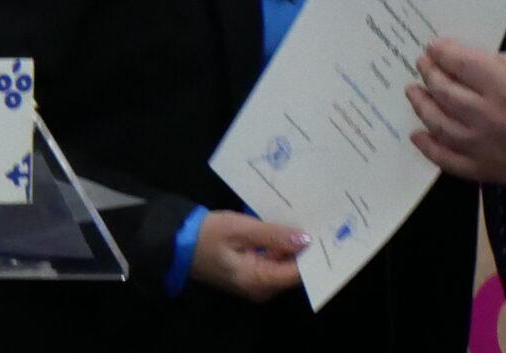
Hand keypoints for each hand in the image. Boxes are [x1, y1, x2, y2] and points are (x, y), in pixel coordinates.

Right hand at [189, 209, 311, 302]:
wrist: (177, 243)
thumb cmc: (208, 235)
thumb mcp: (241, 229)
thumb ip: (274, 235)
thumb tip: (305, 239)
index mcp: (258, 281)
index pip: (297, 273)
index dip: (313, 254)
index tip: (328, 232)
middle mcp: (260, 288)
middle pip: (294, 270)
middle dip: (306, 247)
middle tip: (321, 219)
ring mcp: (255, 282)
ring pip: (285, 264)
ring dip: (294, 244)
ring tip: (308, 217)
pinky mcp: (251, 273)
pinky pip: (274, 261)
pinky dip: (280, 245)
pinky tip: (287, 225)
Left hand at [406, 37, 505, 187]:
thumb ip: (496, 62)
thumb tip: (465, 62)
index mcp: (503, 85)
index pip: (459, 63)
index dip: (442, 52)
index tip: (433, 47)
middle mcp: (488, 116)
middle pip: (444, 92)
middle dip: (429, 74)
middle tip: (421, 65)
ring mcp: (483, 146)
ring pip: (440, 125)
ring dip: (422, 106)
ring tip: (414, 93)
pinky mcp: (485, 170)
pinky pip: (448, 160)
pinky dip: (429, 147)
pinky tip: (418, 135)